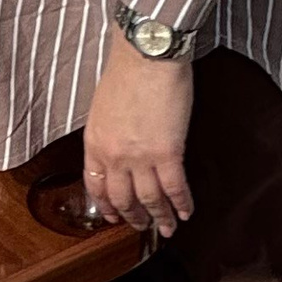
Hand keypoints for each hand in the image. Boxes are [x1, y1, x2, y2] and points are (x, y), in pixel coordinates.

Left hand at [81, 35, 193, 237]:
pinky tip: (185, 211)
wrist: (147, 54)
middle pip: (123, 199)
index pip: (96, 186)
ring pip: (149, 200)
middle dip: (133, 217)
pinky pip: (175, 188)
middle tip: (141, 226)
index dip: (106, 206)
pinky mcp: (168, 153)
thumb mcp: (103, 105)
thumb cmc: (127, 68)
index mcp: (95, 143)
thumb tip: (119, 145)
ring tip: (166, 228)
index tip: (113, 215)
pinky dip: (181, 203)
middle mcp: (115, 156)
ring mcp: (141, 158)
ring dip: (159, 218)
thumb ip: (108, 132)